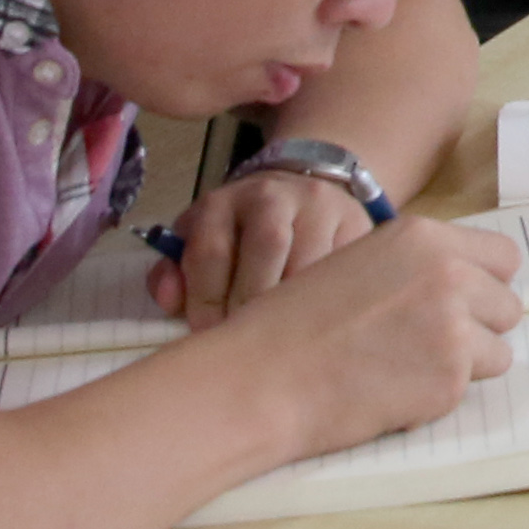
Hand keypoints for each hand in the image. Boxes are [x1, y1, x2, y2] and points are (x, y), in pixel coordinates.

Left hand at [158, 162, 386, 327]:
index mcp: (225, 201)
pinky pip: (346, 268)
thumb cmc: (240, 230)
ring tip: (280, 336)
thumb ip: (175, 272)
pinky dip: (328, 300)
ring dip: (293, 305)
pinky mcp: (359, 225)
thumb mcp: (201, 240)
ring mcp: (322, 208)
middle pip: (267, 246)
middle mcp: (274, 196)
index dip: (205, 297)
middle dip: (252, 301)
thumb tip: (169, 301)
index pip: (211, 249)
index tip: (206, 332)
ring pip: (311, 259)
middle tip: (245, 340)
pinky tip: (316, 323)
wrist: (300, 189)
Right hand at [230, 213, 520, 451]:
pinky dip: (435, 397)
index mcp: (425, 238)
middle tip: (428, 344)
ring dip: (463, 365)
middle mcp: (450, 275)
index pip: (503, 257)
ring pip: (497, 351)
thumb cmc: (294, 324)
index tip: (464, 302)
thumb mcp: (359, 265)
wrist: (262, 379)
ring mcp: (455, 329)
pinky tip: (390, 392)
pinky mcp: (450, 381)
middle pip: (506, 306)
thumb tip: (465, 285)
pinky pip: (466, 390)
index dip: (484, 283)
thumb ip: (417, 268)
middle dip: (478, 327)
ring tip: (407, 369)